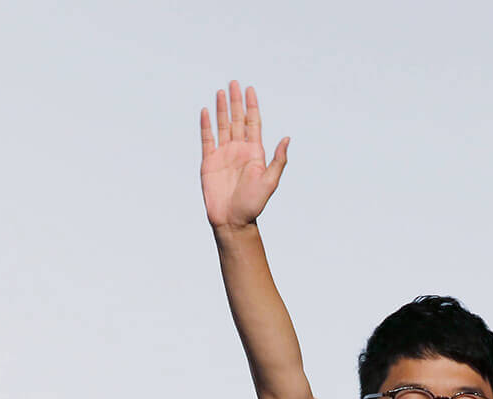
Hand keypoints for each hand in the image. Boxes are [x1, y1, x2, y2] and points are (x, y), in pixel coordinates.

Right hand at [200, 81, 288, 231]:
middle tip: (234, 83)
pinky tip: (205, 112)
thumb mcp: (270, 182)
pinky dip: (206, 125)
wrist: (232, 221)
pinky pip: (207, 139)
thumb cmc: (253, 205)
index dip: (252, 106)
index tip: (250, 89)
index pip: (253, 123)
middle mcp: (239, 150)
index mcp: (254, 153)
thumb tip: (287, 138)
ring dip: (222, 109)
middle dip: (236, 101)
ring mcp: (223, 154)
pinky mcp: (209, 162)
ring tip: (220, 92)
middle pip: (238, 120)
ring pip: (222, 125)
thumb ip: (278, 160)